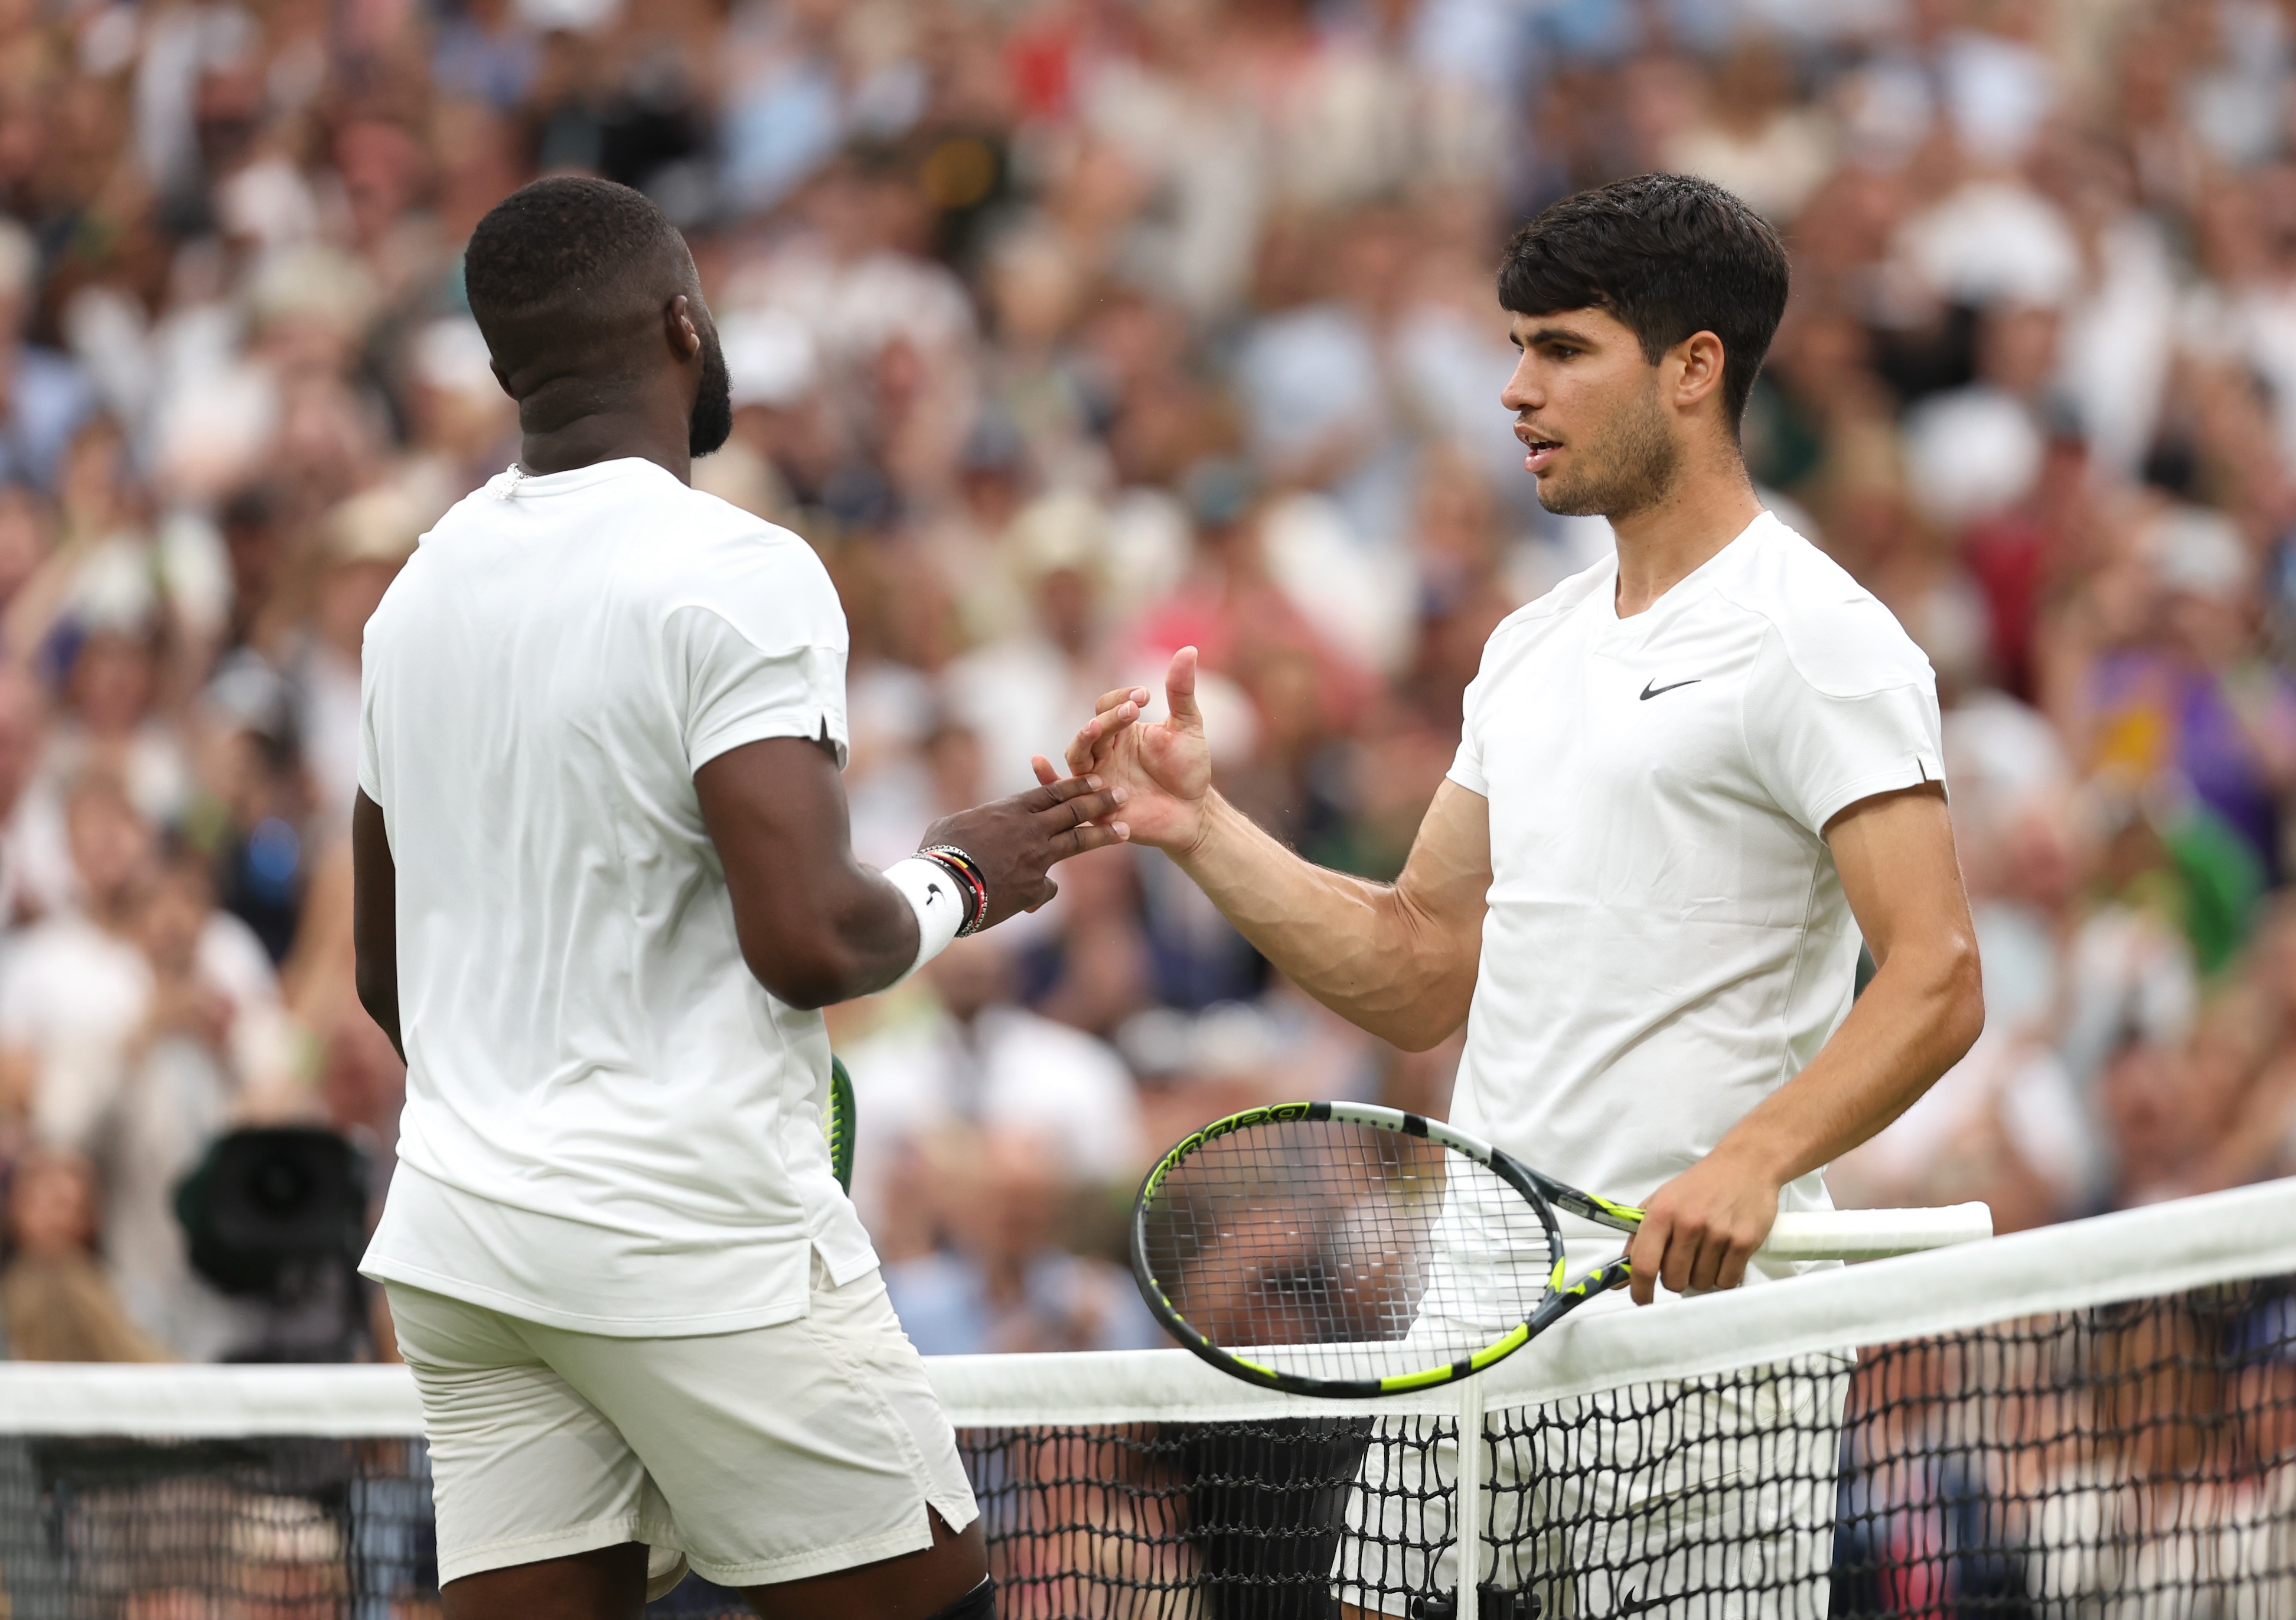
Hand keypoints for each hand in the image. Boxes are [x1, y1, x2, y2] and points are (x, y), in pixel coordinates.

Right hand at [921, 772, 1129, 928]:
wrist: (942, 886)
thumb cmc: (939, 851)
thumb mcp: (955, 824)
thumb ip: (977, 823)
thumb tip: (977, 829)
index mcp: (1010, 809)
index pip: (1052, 792)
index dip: (1076, 785)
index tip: (1095, 779)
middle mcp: (1030, 829)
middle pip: (1074, 811)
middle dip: (1101, 801)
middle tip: (1121, 794)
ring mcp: (1036, 857)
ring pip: (1078, 841)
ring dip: (1104, 834)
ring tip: (1125, 829)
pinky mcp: (1034, 886)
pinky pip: (1047, 887)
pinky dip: (1041, 891)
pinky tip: (1034, 899)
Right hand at [1032, 646, 1213, 853]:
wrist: (1194, 812)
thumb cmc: (1189, 769)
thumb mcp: (1187, 728)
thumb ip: (1181, 692)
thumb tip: (1189, 649)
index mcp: (1121, 730)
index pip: (1106, 704)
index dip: (1121, 698)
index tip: (1145, 696)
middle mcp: (1103, 750)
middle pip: (1092, 728)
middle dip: (1109, 718)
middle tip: (1131, 709)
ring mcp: (1097, 776)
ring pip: (1077, 754)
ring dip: (1084, 739)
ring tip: (1096, 727)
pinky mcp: (1094, 804)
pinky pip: (1064, 790)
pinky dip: (1047, 777)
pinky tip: (1038, 763)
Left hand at [1623, 1150, 1781, 1305]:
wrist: (1745, 1165)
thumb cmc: (1698, 1186)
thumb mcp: (1660, 1202)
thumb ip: (1637, 1240)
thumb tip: (1619, 1280)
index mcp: (1661, 1213)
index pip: (1644, 1263)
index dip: (1639, 1289)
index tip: (1642, 1300)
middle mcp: (1688, 1224)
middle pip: (1673, 1280)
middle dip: (1675, 1279)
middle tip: (1683, 1263)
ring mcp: (1718, 1234)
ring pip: (1701, 1283)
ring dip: (1700, 1277)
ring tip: (1705, 1254)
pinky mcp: (1744, 1242)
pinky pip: (1727, 1281)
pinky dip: (1723, 1277)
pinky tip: (1723, 1258)